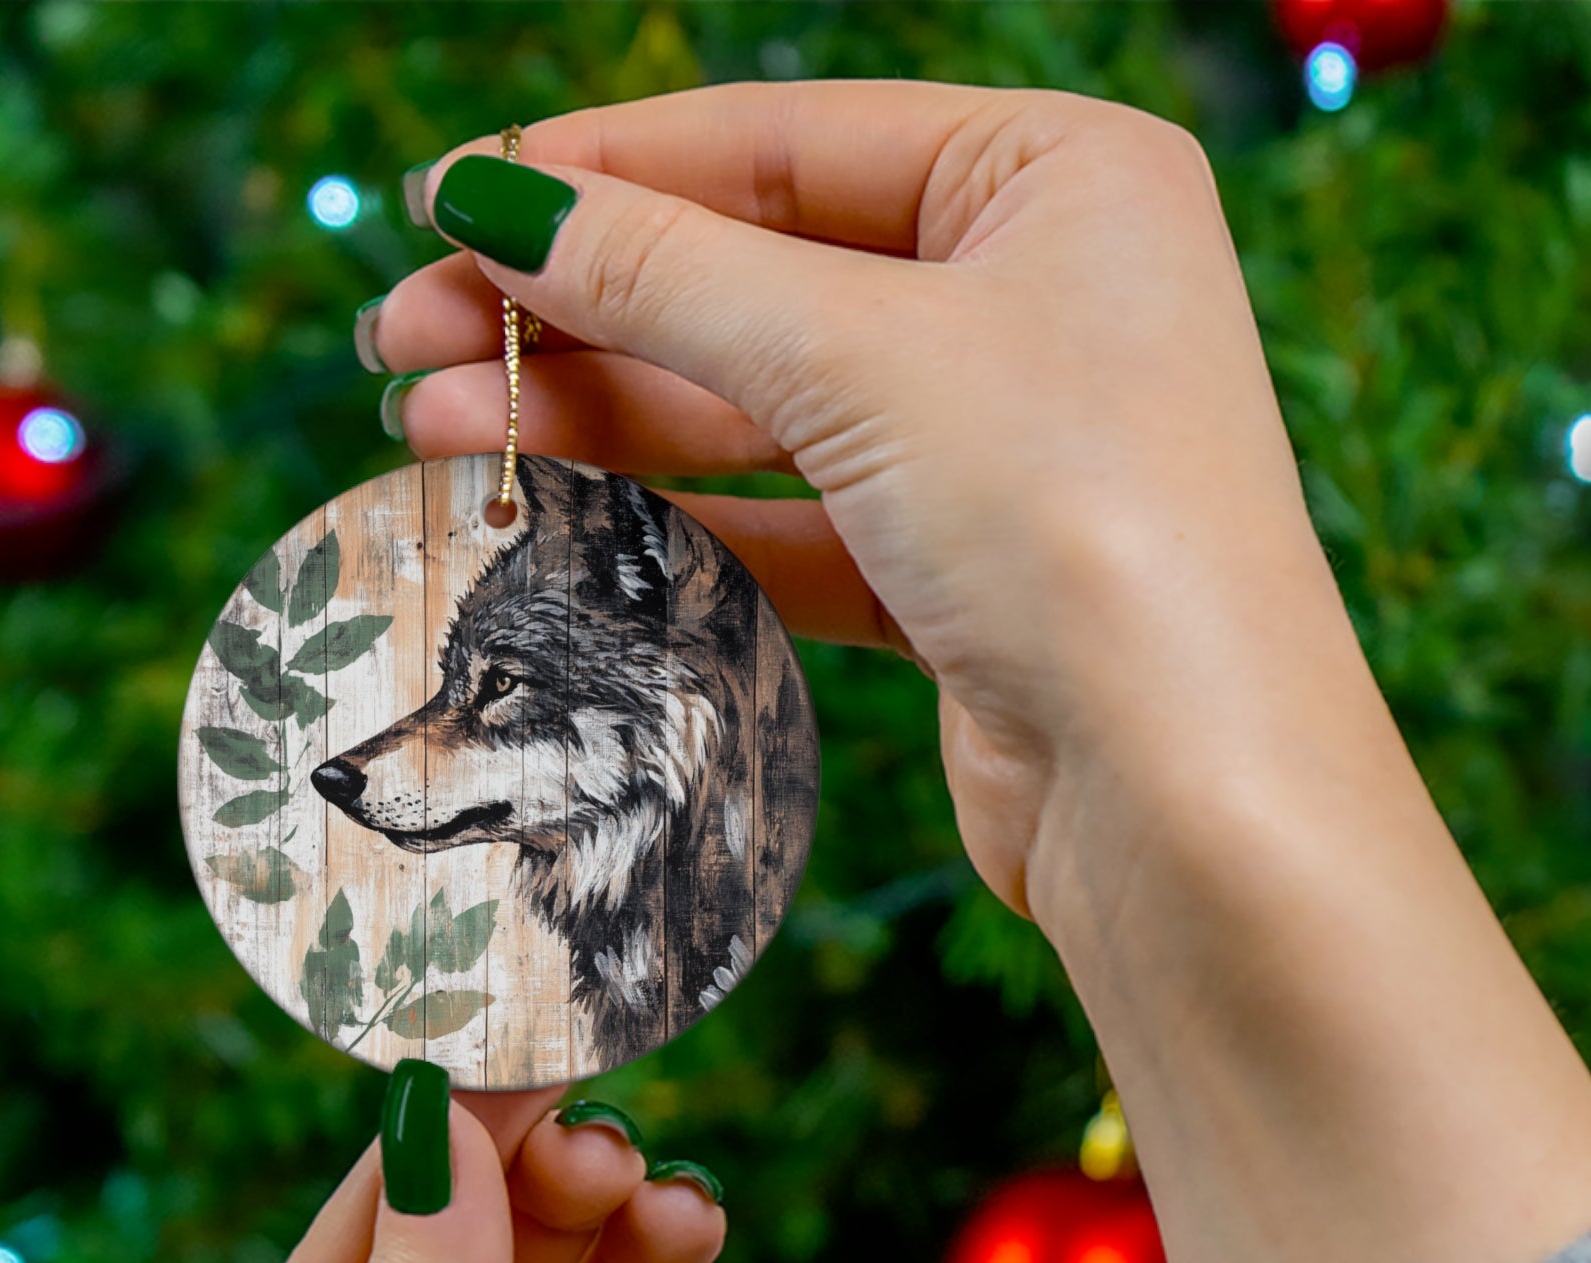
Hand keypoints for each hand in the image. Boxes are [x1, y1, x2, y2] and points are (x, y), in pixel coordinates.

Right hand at [369, 80, 1326, 927]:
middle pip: (758, 276)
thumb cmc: (1077, 521)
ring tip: (435, 432)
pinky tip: (556, 522)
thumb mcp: (859, 355)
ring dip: (601, 420)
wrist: (1188, 793)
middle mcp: (1039, 298)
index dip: (604, 170)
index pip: (785, 141)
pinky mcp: (965, 578)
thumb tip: (495, 199)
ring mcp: (1002, 445)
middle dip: (577, 309)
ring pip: (763, 409)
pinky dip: (680, 524)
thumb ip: (667, 273)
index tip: (448, 201)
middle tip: (403, 340)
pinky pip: (795, 523)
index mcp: (1058, 176)